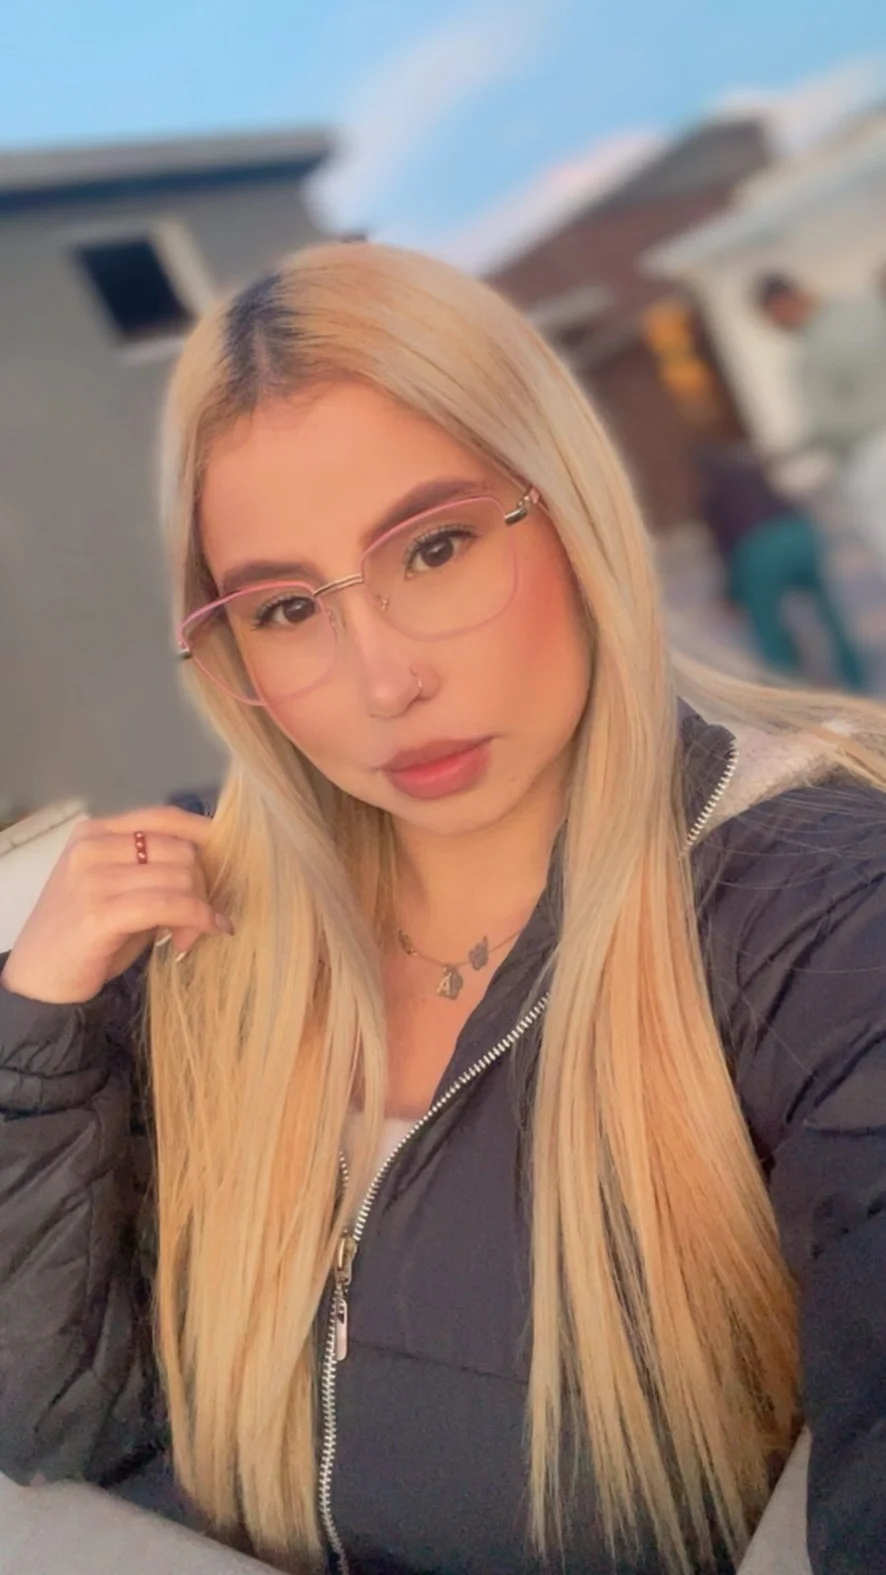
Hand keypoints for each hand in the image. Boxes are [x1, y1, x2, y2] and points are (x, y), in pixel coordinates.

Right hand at [0, 806, 231, 1004]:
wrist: (38, 980)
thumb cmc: (84, 937)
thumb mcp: (119, 891)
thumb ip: (155, 872)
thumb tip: (214, 870)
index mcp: (95, 832)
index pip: (164, 817)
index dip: (204, 834)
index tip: (229, 859)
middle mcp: (92, 847)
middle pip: (179, 849)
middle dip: (202, 884)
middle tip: (201, 918)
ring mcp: (93, 878)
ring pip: (179, 876)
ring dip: (199, 907)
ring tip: (191, 934)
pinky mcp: (100, 912)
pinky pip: (169, 904)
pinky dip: (196, 918)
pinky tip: (207, 931)